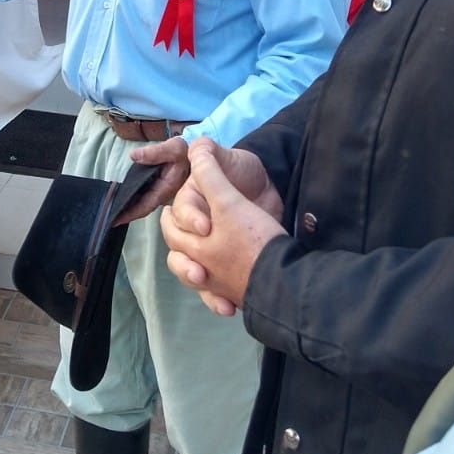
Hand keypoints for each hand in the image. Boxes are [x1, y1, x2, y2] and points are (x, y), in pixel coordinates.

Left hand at [113, 135, 189, 222]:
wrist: (196, 152)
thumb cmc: (185, 151)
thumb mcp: (173, 148)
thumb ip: (155, 153)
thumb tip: (134, 156)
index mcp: (166, 189)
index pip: (145, 206)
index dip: (130, 214)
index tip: (115, 219)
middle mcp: (163, 194)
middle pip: (142, 208)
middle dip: (126, 213)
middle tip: (107, 217)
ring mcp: (160, 191)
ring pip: (142, 203)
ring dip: (128, 207)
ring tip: (111, 209)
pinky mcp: (158, 187)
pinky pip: (144, 196)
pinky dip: (132, 198)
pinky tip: (122, 197)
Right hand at [161, 137, 286, 315]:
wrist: (275, 192)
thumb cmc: (247, 174)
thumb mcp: (231, 160)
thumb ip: (210, 156)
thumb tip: (196, 144)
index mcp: (192, 202)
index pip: (181, 212)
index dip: (191, 218)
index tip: (206, 225)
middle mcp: (194, 228)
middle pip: (177, 246)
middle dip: (184, 259)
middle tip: (200, 268)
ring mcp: (207, 251)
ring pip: (187, 269)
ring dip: (193, 279)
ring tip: (204, 282)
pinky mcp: (222, 271)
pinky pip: (210, 291)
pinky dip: (216, 300)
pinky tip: (228, 308)